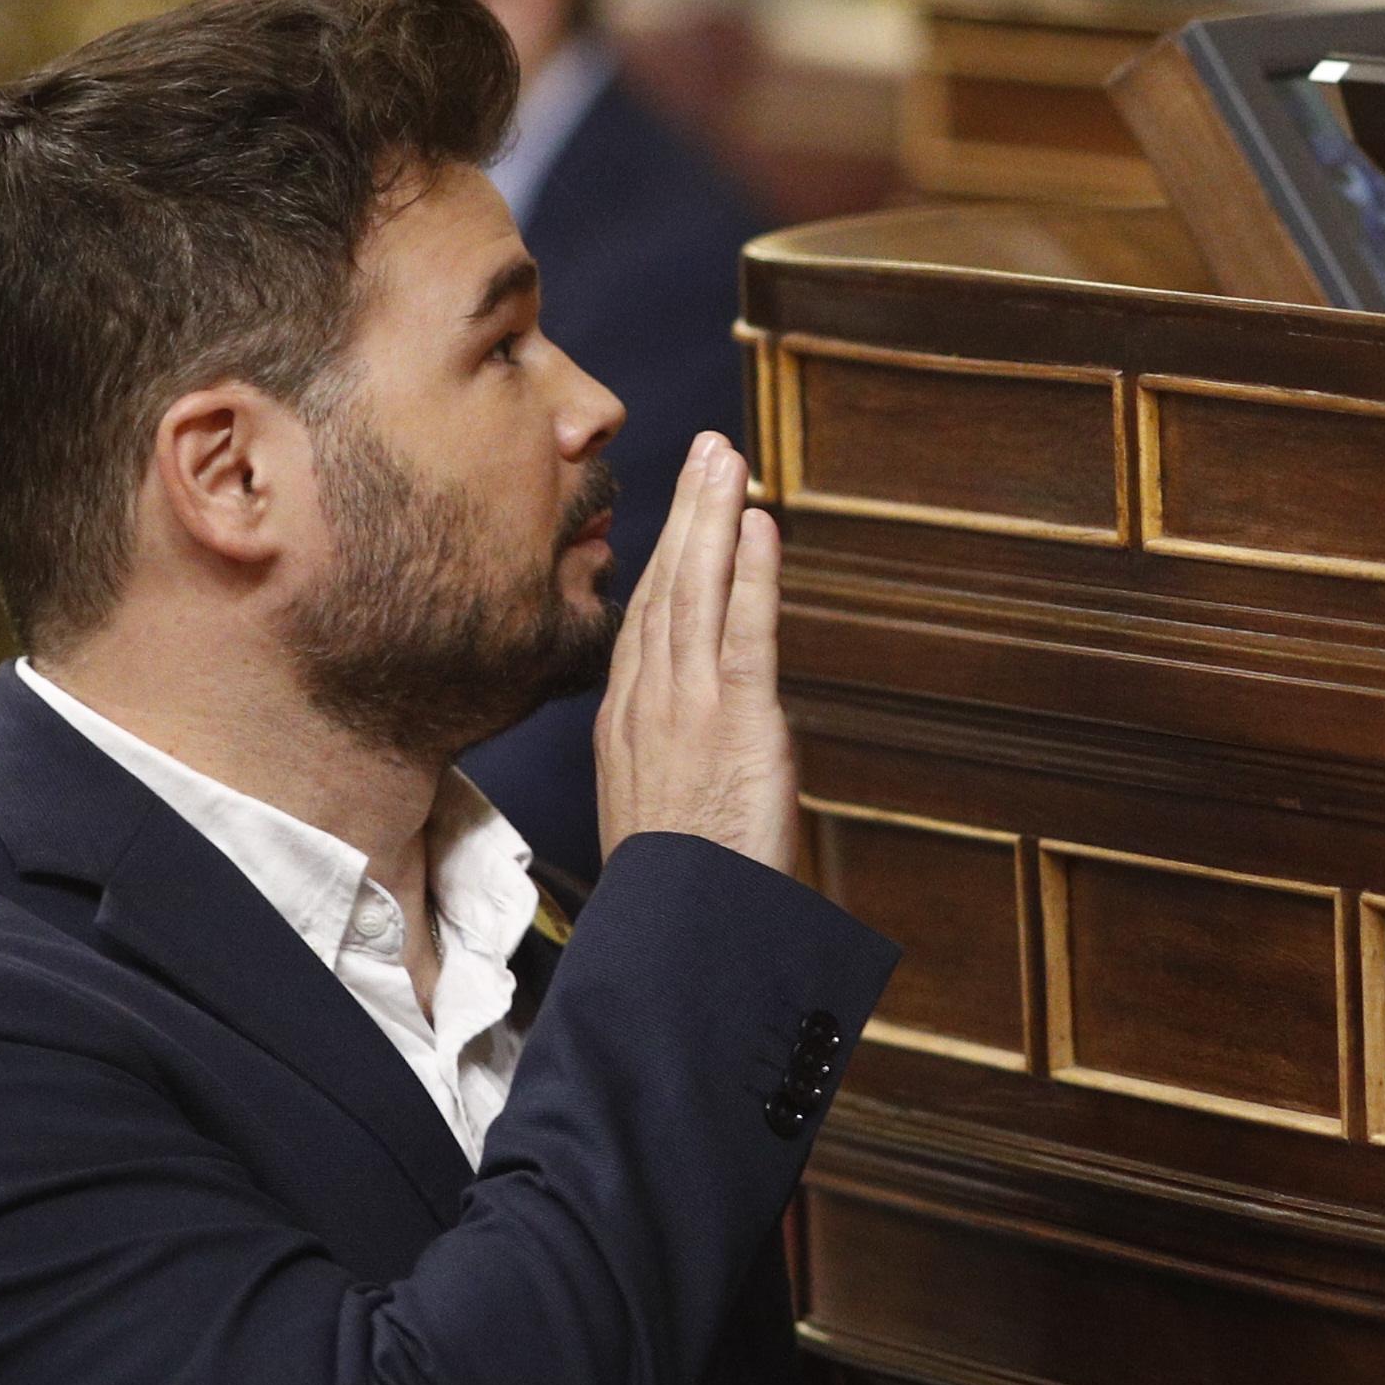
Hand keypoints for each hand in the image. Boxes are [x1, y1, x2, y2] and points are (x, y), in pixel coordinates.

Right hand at [594, 433, 796, 872]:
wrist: (682, 935)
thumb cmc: (678, 889)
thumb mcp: (656, 813)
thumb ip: (671, 760)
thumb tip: (694, 741)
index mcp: (625, 726)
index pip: (645, 621)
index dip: (665, 556)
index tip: (683, 507)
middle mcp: (646, 706)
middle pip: (664, 588)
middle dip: (686, 512)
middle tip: (708, 449)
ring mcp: (687, 709)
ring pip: (696, 592)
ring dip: (713, 518)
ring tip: (728, 459)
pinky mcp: (736, 722)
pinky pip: (744, 631)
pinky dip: (751, 572)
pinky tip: (759, 524)